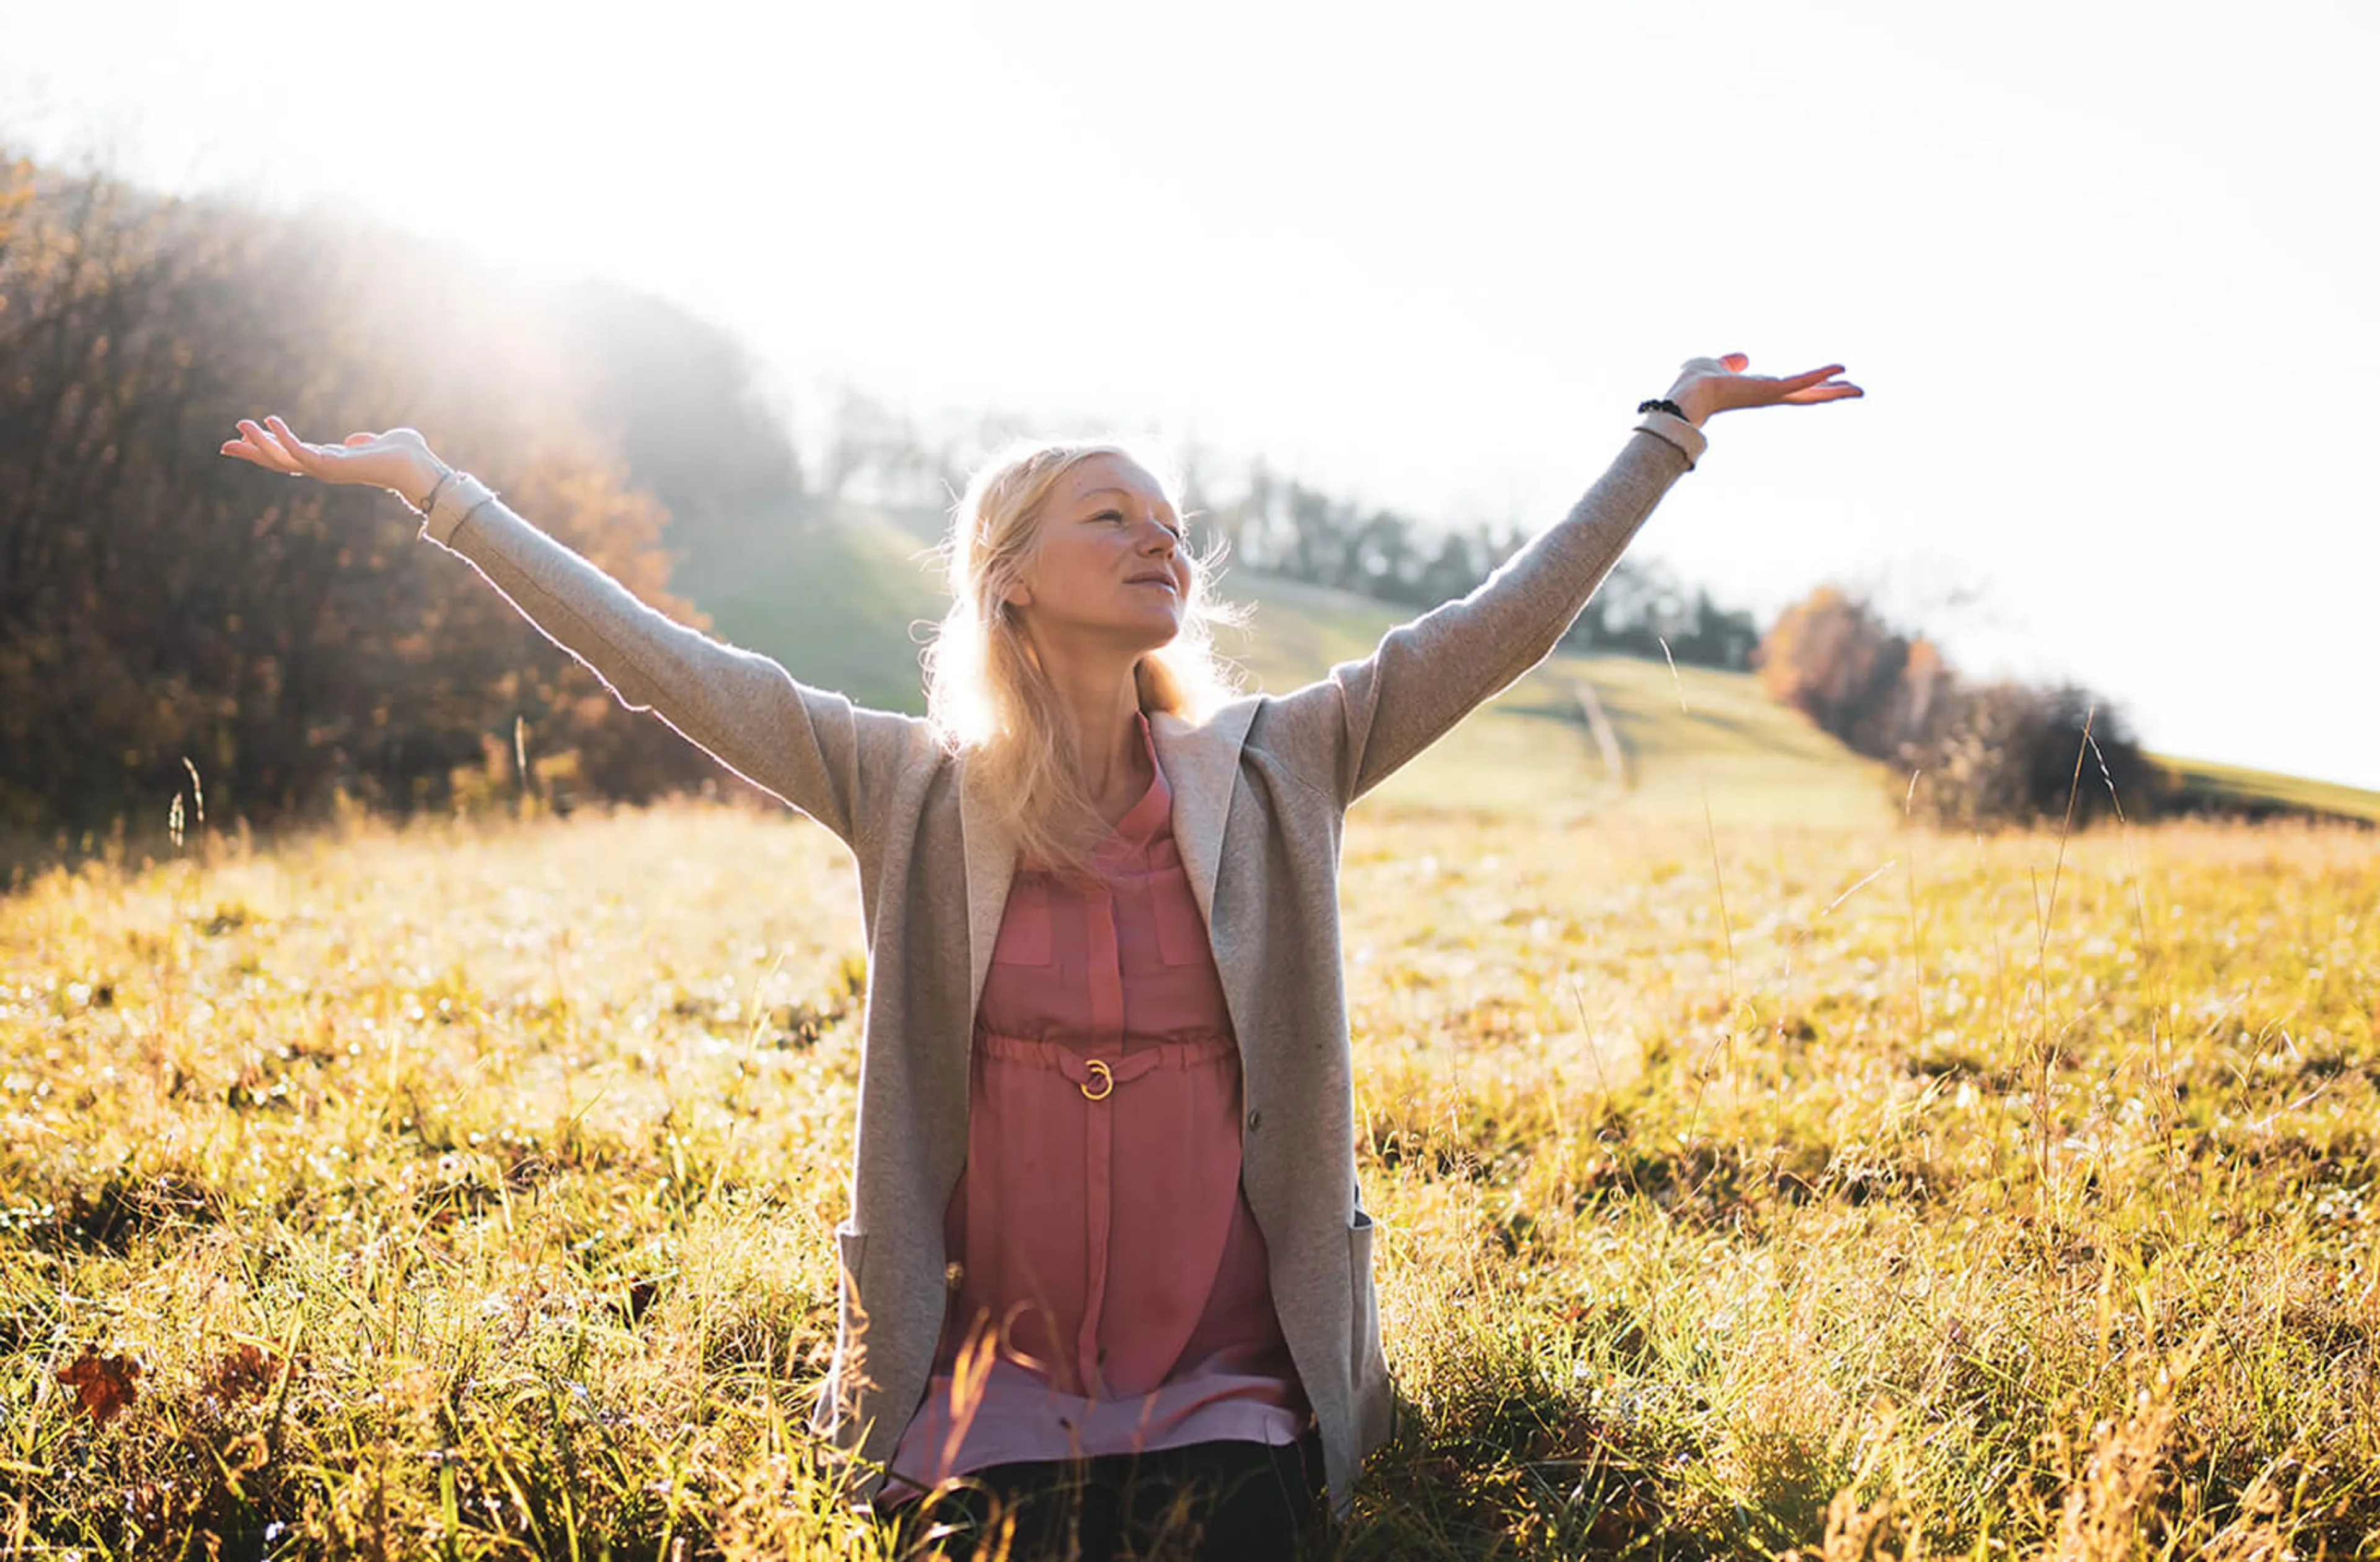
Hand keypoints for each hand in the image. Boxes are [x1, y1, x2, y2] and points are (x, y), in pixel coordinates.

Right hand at [219, 415, 447, 506]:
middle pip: (280, 463)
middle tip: (225, 445)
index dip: (270, 449)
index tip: (246, 441)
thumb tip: (358, 441)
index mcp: (332, 462)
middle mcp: (325, 468)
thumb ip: (366, 441)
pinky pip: (300, 452)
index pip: (292, 457)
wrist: (421, 466)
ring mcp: (326, 469)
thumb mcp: (380, 442)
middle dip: (253, 453)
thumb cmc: (407, 455)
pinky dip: (283, 438)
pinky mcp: (332, 465)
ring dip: (260, 444)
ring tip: (239, 424)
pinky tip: (269, 421)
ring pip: (283, 459)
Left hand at [1664, 354, 1861, 425]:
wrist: (1688, 393)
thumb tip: (1741, 359)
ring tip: (1859, 390)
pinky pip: (1802, 381)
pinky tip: (1840, 368)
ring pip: (1811, 393)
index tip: (1832, 383)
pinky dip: (1821, 374)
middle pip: (1809, 395)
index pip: (1794, 387)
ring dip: (1836, 391)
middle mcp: (1770, 395)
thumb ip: (1731, 362)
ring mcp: (1772, 394)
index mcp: (1760, 389)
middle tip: (1858, 391)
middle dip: (1833, 393)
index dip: (1813, 385)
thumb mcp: (1717, 365)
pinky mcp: (1772, 390)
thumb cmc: (1696, 383)